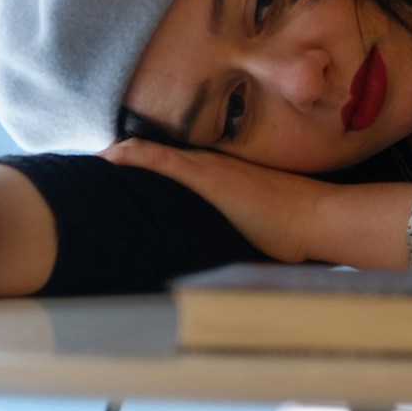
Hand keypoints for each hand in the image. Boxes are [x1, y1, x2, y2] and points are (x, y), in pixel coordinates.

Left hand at [101, 138, 328, 262]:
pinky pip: (164, 161)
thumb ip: (235, 232)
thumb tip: (223, 258)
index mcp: (220, 175)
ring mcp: (210, 168)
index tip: (120, 169)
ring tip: (97, 155)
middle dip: (127, 155)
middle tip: (97, 159)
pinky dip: (137, 155)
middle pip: (159, 155)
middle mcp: (212, 164)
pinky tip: (112, 154)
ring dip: (124, 152)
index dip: (146, 163)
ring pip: (155, 153)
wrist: (315, 217)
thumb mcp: (255, 228)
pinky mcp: (209, 177)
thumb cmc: (291, 228)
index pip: (176, 164)